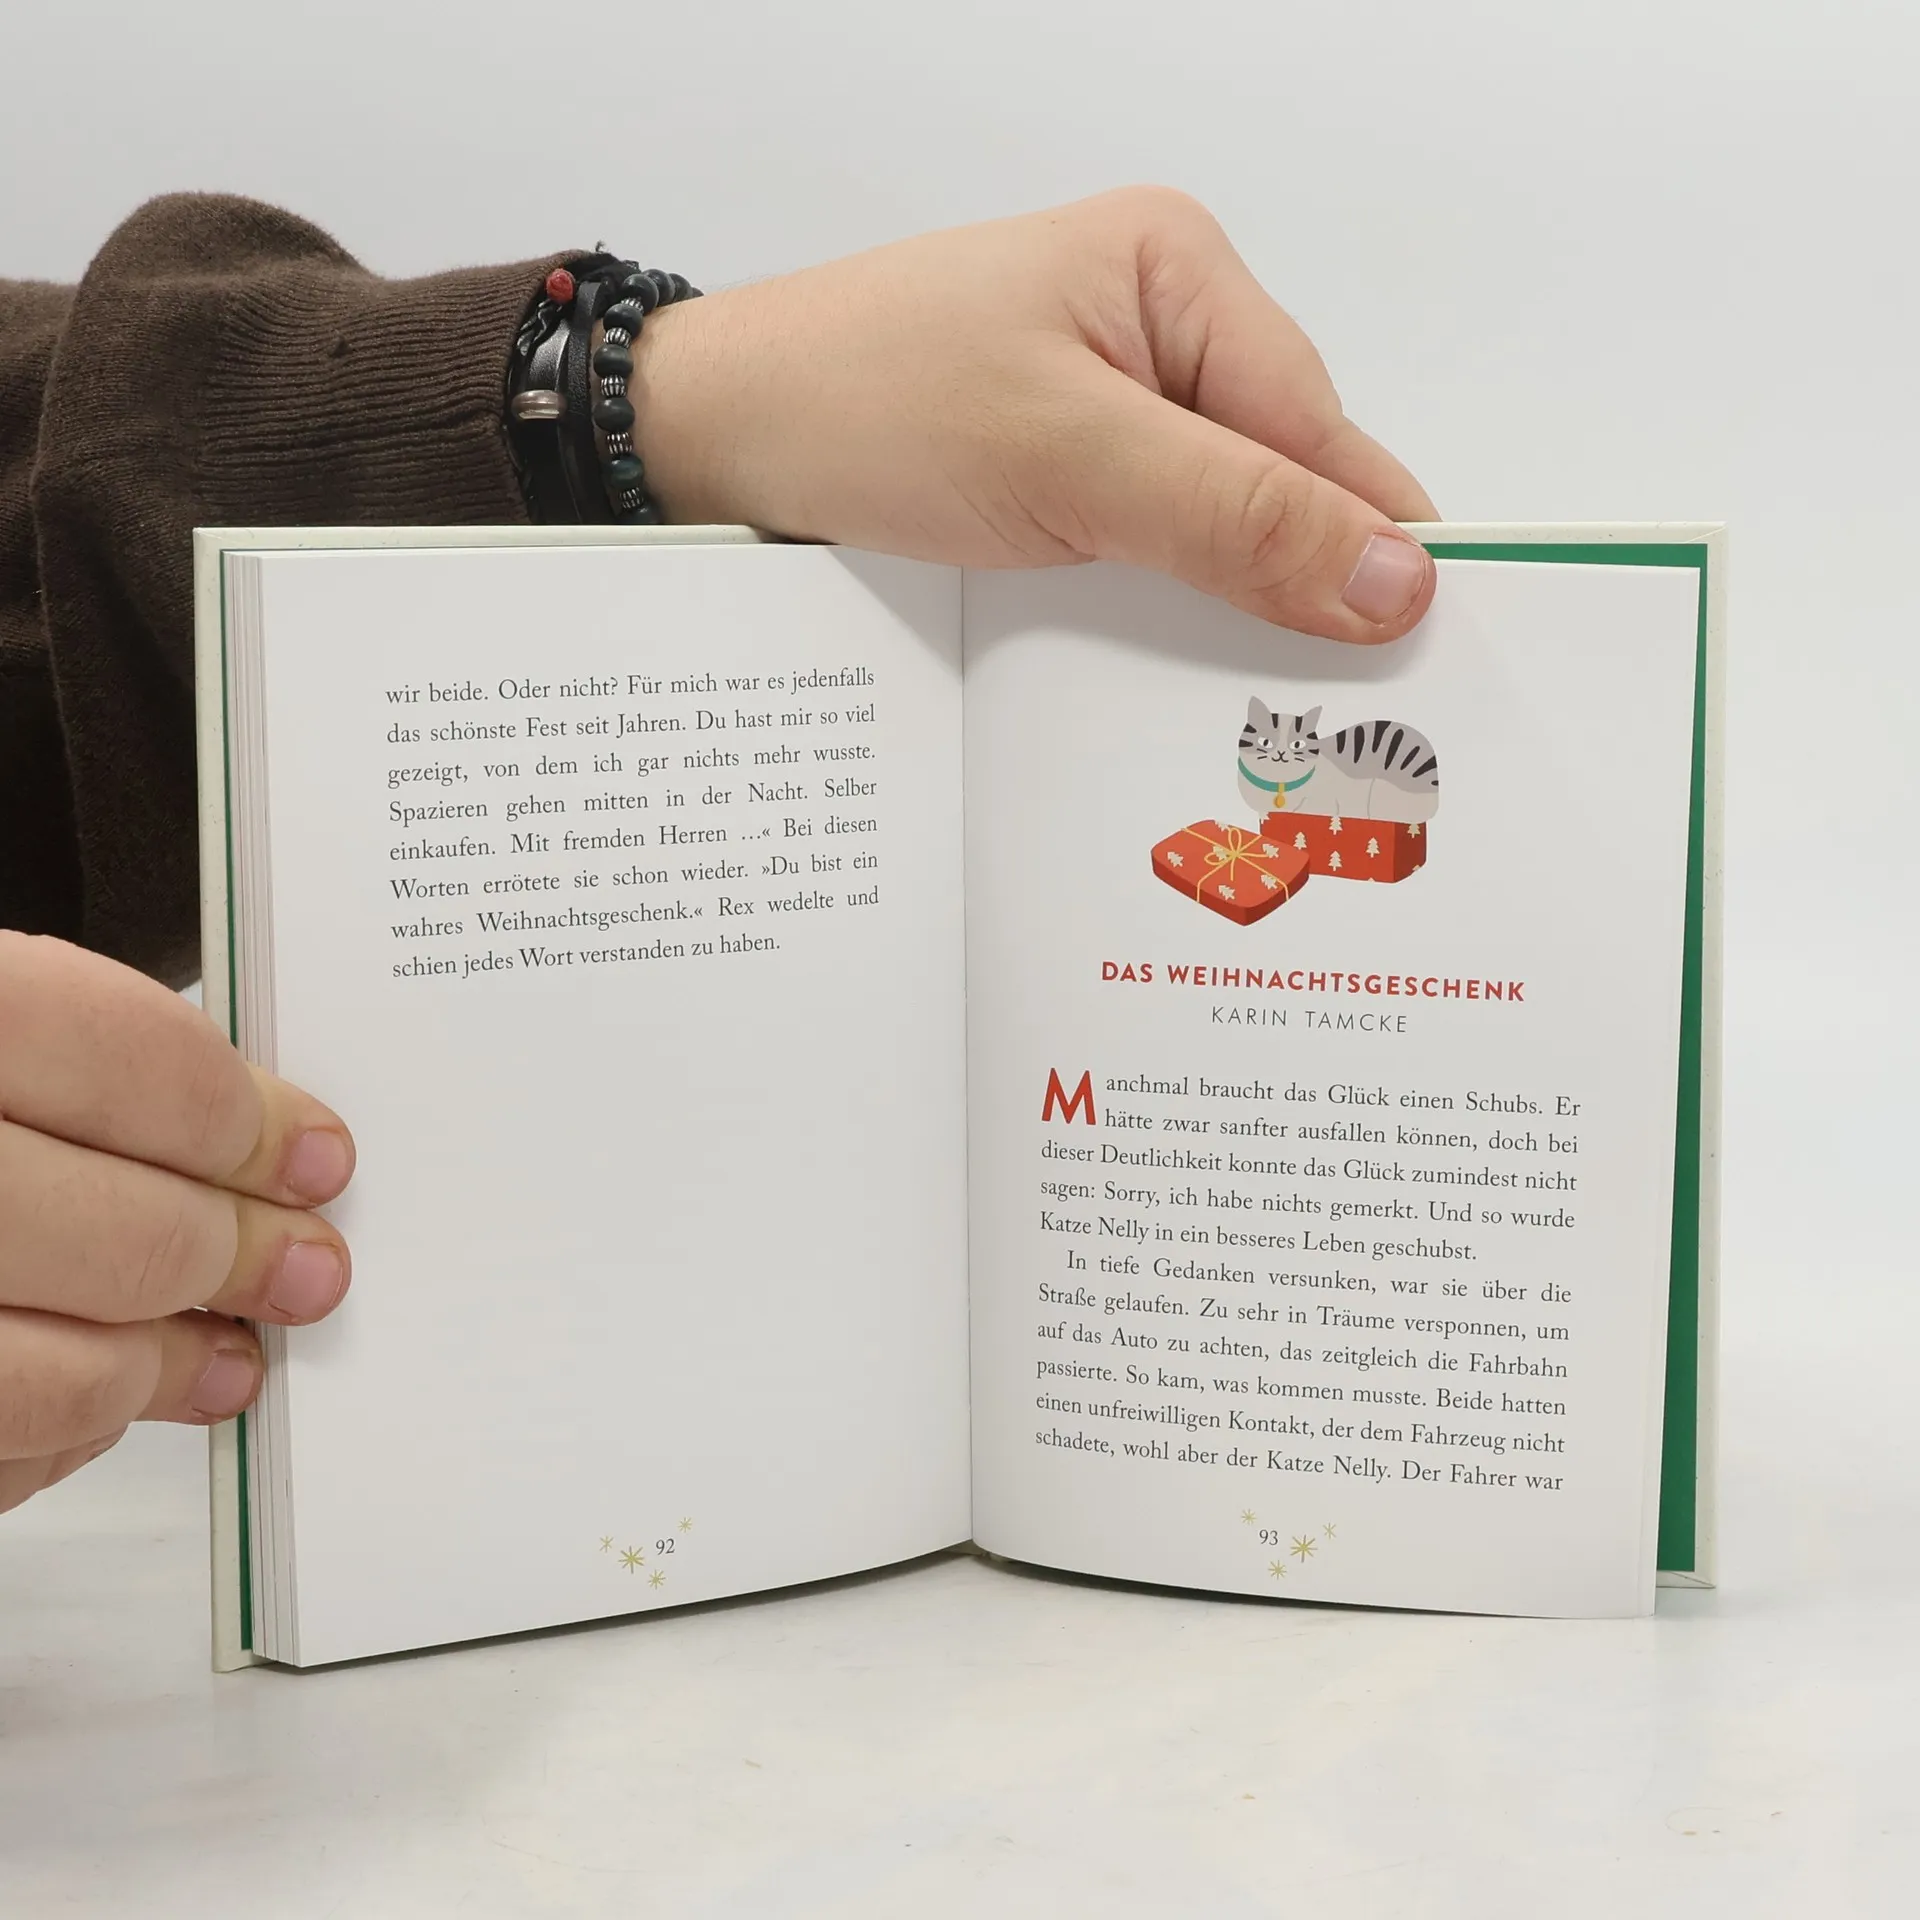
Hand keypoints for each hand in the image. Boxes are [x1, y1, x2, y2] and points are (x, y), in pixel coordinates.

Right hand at [0, 934, 353, 1513]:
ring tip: (226, 1354)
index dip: (245, 1121)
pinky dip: (52, 1442)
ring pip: (51, 1374)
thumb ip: (59, 1057)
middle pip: (117, 1232)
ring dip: (162, 1372)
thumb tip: (251, 1130)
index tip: (314, 1156)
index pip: (122, 1061)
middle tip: (306, 1267)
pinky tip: (97, 1406)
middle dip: (239, 1257)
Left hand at [634, 186, 1437, 643]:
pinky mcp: (1066, 475)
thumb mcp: (1067, 457)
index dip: (1370, 548)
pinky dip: (1161, 612)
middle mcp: (1160, 335)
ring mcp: (1110, 410)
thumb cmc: (865, 401)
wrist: (712, 437)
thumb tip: (1396, 578)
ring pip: (1219, 531)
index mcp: (1180, 277)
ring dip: (1223, 612)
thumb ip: (1234, 517)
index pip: (1321, 432)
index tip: (1422, 660)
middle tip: (1322, 720)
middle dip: (1294, 591)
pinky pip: (1154, 553)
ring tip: (1243, 710)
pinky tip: (1160, 670)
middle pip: (1282, 484)